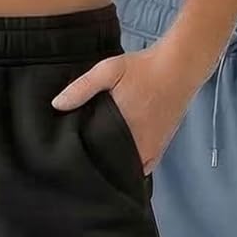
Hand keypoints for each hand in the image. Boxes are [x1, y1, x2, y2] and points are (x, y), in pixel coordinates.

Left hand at [52, 42, 200, 171]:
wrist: (179, 68)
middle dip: (98, 162)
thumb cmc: (144, 68)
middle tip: (83, 157)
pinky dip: (133, 166)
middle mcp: (139, 142)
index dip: (84, 155)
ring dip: (115, 165)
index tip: (71, 153)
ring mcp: (152, 147)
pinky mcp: (161, 146)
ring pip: (128, 168)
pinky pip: (144, 166)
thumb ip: (82, 88)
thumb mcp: (108, 70)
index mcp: (123, 127)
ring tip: (100, 159)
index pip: (97, 153)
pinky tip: (122, 159)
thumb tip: (57, 105)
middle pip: (112, 164)